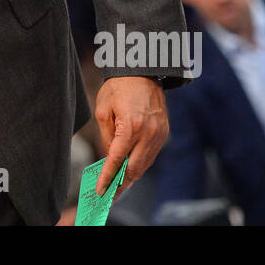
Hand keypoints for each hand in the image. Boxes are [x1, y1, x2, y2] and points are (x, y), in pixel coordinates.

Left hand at [94, 76, 168, 197]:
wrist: (142, 71)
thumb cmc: (119, 88)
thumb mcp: (103, 110)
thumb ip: (106, 137)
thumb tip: (109, 158)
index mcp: (130, 128)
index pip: (117, 161)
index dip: (108, 178)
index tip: (101, 191)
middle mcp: (148, 134)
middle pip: (134, 169)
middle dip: (121, 183)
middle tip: (110, 193)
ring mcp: (159, 134)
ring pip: (145, 164)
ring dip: (132, 175)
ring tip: (119, 184)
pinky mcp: (164, 132)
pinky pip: (152, 154)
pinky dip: (141, 163)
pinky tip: (131, 167)